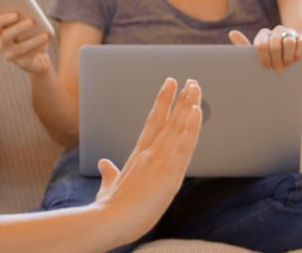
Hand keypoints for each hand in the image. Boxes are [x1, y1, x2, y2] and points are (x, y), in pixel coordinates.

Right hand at [0, 12, 52, 74]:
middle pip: (6, 35)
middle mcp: (3, 43)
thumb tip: (32, 14)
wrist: (39, 57)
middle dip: (19, 28)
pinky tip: (46, 39)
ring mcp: (10, 54)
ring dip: (33, 40)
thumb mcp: (31, 24)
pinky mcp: (21, 63)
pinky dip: (38, 47)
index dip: (4, 19)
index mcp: (1, 30)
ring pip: (20, 48)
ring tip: (44, 34)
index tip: (16, 14)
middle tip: (31, 21)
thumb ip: (28, 17)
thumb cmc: (34, 34)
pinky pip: (29, 56)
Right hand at [93, 78, 202, 244]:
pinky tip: (196, 110)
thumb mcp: (109, 186)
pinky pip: (184, 145)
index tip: (169, 85)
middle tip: (189, 81)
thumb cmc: (109, 208)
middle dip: (180, 99)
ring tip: (195, 87)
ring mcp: (159, 160)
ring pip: (177, 127)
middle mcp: (149, 153)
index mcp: (137, 155)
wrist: (109, 220)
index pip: (153, 122)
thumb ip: (109, 173)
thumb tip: (105, 163)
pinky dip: (191, 126)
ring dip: (188, 105)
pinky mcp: (169, 172)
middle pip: (167, 119)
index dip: (162, 102)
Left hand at [229, 26, 301, 73]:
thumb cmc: (270, 60)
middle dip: (276, 58)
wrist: (291, 65)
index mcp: (264, 34)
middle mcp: (277, 31)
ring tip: (286, 65)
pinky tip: (296, 59)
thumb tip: (232, 33)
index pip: (261, 43)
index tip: (266, 67)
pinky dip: (299, 53)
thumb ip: (244, 46)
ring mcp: (291, 33)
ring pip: (289, 41)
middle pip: (275, 42)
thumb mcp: (256, 56)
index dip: (264, 57)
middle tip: (277, 69)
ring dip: (287, 56)